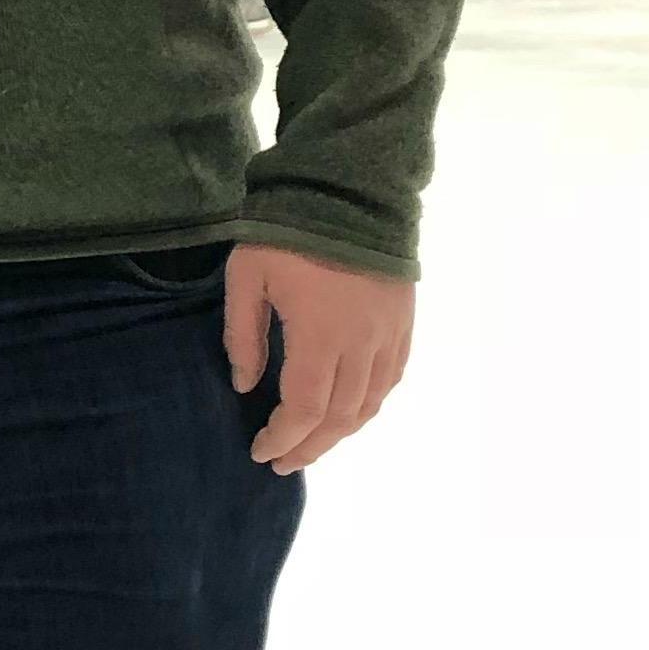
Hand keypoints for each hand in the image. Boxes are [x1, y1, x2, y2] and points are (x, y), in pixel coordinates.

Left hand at [225, 246, 415, 473]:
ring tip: (313, 443)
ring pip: (370, 403)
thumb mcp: (247, 277)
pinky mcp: (404, 321)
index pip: (305, 409)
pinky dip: (370, 403)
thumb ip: (244, 335)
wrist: (352, 188)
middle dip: (310, 446)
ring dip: (341, 431)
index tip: (261, 452)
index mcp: (321, 336)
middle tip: (283, 462)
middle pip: (340, 417)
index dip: (284, 438)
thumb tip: (244, 385)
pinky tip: (351, 410)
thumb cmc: (289, 230)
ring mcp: (389, 334)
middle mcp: (362, 344)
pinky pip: (391, 378)